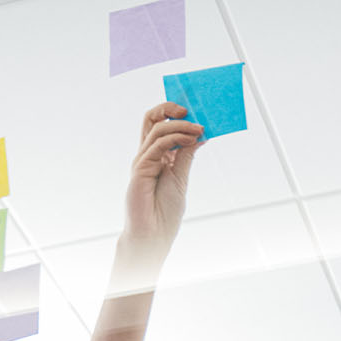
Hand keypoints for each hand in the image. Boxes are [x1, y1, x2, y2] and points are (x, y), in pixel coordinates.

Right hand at [122, 103, 203, 256]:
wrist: (154, 233)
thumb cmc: (165, 210)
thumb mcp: (181, 177)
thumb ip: (187, 154)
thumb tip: (200, 133)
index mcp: (157, 155)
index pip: (160, 124)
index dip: (174, 113)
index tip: (196, 111)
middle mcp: (147, 154)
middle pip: (151, 119)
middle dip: (169, 108)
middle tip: (190, 109)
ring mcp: (142, 160)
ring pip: (157, 128)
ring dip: (181, 125)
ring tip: (199, 128)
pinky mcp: (140, 168)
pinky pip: (157, 145)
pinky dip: (175, 138)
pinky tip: (190, 139)